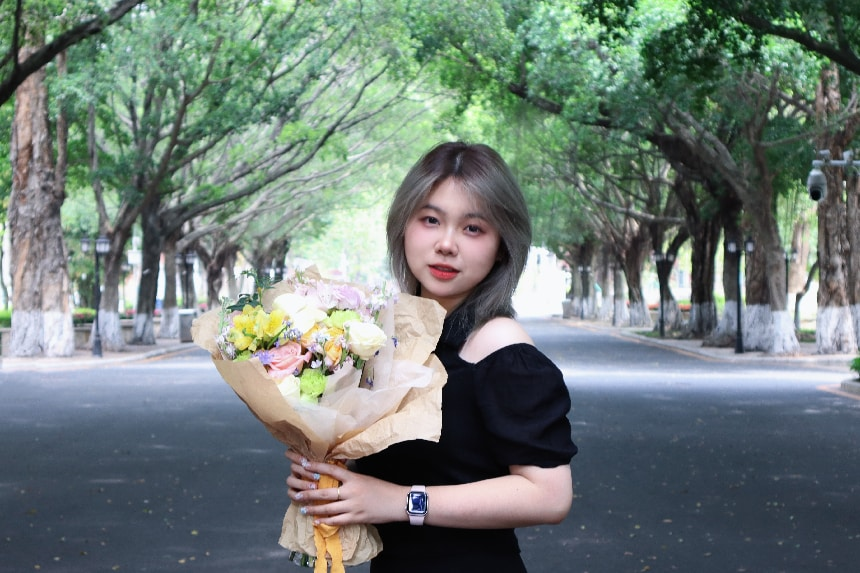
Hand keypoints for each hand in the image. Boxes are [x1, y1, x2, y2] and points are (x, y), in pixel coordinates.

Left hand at [285, 450, 405, 526]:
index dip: (316, 467)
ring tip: (303, 509)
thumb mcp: (365, 478)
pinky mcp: (356, 518)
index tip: (304, 465)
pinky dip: (326, 521)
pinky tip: (318, 521)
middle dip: (309, 494)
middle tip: (296, 494)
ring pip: (328, 509)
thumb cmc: (381, 488)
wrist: (397, 501)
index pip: (331, 470)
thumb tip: (335, 475)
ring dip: (314, 509)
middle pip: (325, 492)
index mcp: (354, 478)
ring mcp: (353, 506)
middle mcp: (351, 491)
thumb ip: (350, 478)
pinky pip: (337, 521)